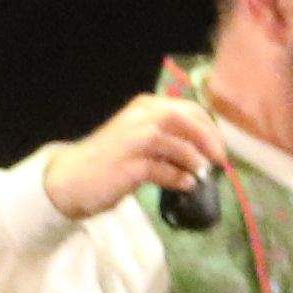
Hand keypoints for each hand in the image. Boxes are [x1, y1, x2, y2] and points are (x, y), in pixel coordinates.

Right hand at [38, 85, 229, 222]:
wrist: (72, 178)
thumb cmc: (110, 160)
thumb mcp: (140, 140)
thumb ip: (168, 139)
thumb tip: (204, 152)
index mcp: (145, 106)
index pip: (188, 109)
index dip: (209, 128)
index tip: (220, 148)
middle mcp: (140, 117)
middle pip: (185, 120)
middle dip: (208, 140)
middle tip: (219, 162)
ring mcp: (133, 139)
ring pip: (176, 142)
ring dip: (194, 160)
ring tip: (202, 175)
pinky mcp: (129, 164)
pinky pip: (163, 169)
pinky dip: (178, 178)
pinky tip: (186, 185)